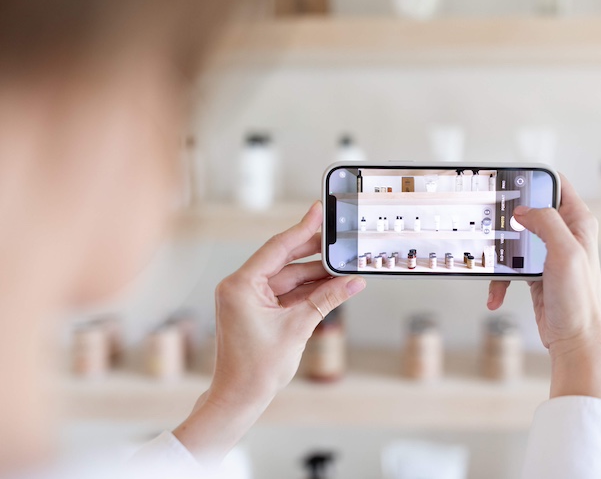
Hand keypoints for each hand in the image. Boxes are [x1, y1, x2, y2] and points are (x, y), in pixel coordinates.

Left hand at [173, 201, 365, 462]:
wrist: (240, 398)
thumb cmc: (256, 369)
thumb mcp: (298, 327)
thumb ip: (326, 299)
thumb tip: (353, 282)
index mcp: (240, 285)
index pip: (277, 248)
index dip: (302, 229)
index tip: (319, 211)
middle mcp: (241, 286)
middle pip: (284, 259)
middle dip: (314, 252)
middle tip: (339, 238)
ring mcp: (249, 298)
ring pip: (288, 277)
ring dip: (316, 275)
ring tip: (344, 267)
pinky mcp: (257, 309)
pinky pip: (286, 292)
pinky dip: (307, 290)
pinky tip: (332, 285)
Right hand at [486, 175, 600, 400]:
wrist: (574, 340)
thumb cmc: (579, 300)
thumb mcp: (565, 253)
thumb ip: (546, 223)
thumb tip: (522, 210)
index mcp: (578, 221)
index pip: (555, 183)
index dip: (533, 178)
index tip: (509, 180)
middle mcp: (565, 234)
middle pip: (528, 210)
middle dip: (507, 219)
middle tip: (490, 222)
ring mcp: (548, 253)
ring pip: (514, 239)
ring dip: (499, 254)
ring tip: (491, 265)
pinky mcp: (535, 272)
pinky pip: (509, 267)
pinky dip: (499, 280)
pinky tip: (495, 295)